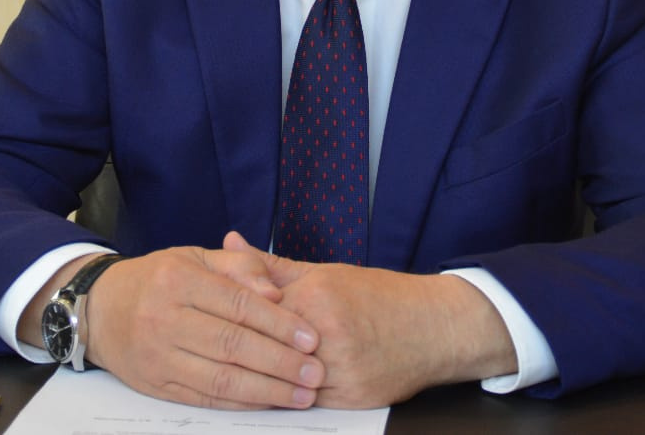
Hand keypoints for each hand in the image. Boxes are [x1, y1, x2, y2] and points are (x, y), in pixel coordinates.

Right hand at [80, 246, 325, 408]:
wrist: (99, 308)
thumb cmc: (158, 279)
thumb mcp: (196, 258)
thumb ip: (240, 267)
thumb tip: (275, 293)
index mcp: (179, 281)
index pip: (239, 306)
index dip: (280, 325)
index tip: (311, 338)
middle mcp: (165, 319)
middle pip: (233, 346)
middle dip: (281, 362)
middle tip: (315, 371)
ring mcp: (158, 356)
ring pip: (221, 379)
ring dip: (267, 390)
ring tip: (301, 394)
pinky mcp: (155, 385)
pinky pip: (204, 398)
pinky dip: (240, 403)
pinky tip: (268, 401)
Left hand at [224, 235, 516, 407]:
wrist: (437, 327)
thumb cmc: (381, 296)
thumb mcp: (327, 272)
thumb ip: (272, 265)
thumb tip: (229, 242)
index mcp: (318, 295)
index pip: (257, 309)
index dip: (231, 315)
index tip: (206, 318)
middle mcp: (328, 331)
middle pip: (266, 347)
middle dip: (239, 351)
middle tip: (206, 352)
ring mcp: (341, 367)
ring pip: (284, 380)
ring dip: (259, 379)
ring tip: (231, 375)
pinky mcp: (353, 397)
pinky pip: (308, 402)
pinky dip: (288, 397)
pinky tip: (268, 392)